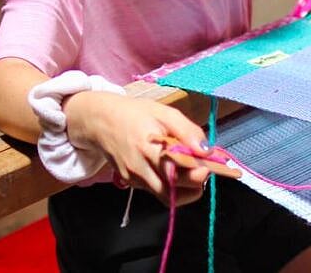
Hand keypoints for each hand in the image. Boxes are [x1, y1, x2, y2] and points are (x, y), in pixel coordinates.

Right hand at [64, 92, 211, 204]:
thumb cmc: (135, 113)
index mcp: (150, 149)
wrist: (100, 121)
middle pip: (175, 192)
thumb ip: (188, 131)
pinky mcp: (131, 184)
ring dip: (185, 188)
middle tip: (204, 166)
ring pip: (168, 197)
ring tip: (191, 167)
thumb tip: (207, 150)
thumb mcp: (165, 112)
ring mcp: (134, 180)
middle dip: (196, 182)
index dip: (200, 172)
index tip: (210, 162)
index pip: (179, 174)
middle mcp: (140, 170)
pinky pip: (157, 192)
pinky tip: (175, 168)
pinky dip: (172, 185)